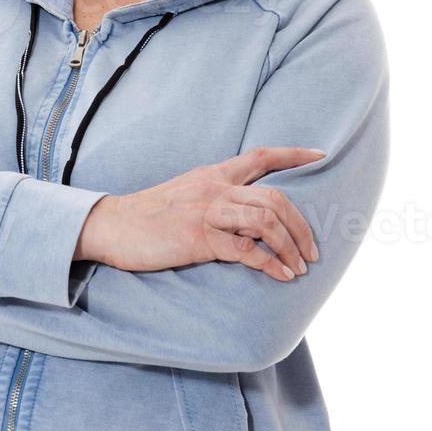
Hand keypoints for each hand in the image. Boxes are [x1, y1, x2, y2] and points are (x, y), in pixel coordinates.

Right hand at [75, 147, 324, 281]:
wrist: (111, 225)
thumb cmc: (146, 215)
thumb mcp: (184, 193)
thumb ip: (213, 196)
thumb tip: (241, 212)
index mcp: (212, 174)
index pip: (261, 156)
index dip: (294, 154)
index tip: (320, 154)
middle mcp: (214, 188)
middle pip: (275, 198)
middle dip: (301, 226)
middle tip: (312, 252)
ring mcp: (207, 212)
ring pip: (266, 221)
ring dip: (290, 246)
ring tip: (299, 267)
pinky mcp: (198, 238)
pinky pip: (245, 250)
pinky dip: (269, 264)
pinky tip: (279, 276)